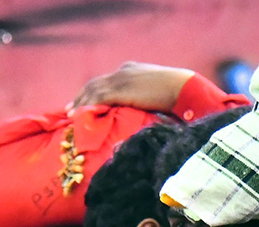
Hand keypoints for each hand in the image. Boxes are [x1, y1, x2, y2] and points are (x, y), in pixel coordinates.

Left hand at [69, 61, 194, 112]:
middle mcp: (123, 72)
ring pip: (93, 89)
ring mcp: (121, 79)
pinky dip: (87, 106)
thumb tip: (151, 119)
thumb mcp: (161, 97)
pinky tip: (80, 115)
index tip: (85, 101)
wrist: (184, 89)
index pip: (108, 81)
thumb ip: (150, 103)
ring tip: (70, 114)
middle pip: (95, 83)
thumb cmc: (180, 97)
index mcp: (132, 71)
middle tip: (70, 109)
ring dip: (80, 102)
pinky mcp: (122, 89)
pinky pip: (98, 98)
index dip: (94, 91)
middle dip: (82, 96)